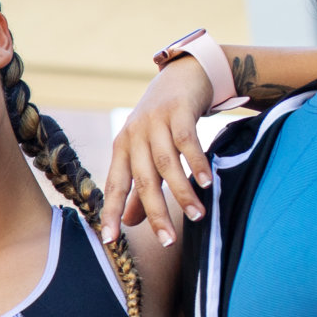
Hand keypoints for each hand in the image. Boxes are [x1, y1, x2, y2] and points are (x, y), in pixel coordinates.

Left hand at [101, 57, 214, 246]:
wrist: (182, 75)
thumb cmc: (162, 122)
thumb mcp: (146, 153)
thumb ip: (139, 188)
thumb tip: (129, 224)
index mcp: (122, 149)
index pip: (114, 186)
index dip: (111, 212)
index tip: (110, 240)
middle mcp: (134, 136)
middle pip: (143, 180)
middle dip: (154, 213)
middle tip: (167, 241)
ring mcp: (155, 122)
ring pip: (166, 164)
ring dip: (181, 192)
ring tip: (197, 216)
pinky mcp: (177, 111)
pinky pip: (187, 141)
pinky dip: (196, 162)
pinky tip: (206, 182)